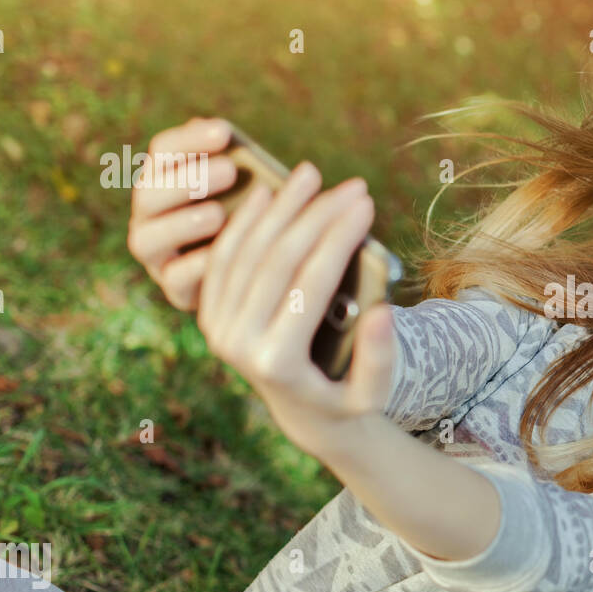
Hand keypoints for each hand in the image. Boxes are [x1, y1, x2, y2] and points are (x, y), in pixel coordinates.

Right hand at [127, 117, 241, 310]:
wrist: (257, 273)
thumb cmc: (251, 216)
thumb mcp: (249, 188)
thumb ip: (238, 164)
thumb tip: (232, 137)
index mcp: (164, 180)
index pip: (164, 151)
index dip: (190, 140)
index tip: (224, 131)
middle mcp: (149, 216)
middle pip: (149, 192)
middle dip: (187, 180)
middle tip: (229, 171)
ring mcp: (156, 255)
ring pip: (148, 238)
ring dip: (182, 223)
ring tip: (218, 214)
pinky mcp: (173, 289)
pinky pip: (175, 278)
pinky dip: (194, 267)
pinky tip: (219, 256)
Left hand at [195, 160, 396, 462]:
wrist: (303, 416)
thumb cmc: (346, 399)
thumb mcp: (372, 394)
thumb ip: (379, 358)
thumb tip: (383, 312)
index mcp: (277, 363)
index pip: (309, 284)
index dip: (338, 238)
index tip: (366, 204)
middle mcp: (237, 345)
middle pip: (277, 261)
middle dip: (315, 215)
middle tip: (349, 186)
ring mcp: (217, 328)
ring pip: (246, 251)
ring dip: (279, 208)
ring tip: (309, 175)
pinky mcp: (209, 314)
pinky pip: (224, 257)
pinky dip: (245, 221)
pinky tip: (268, 192)